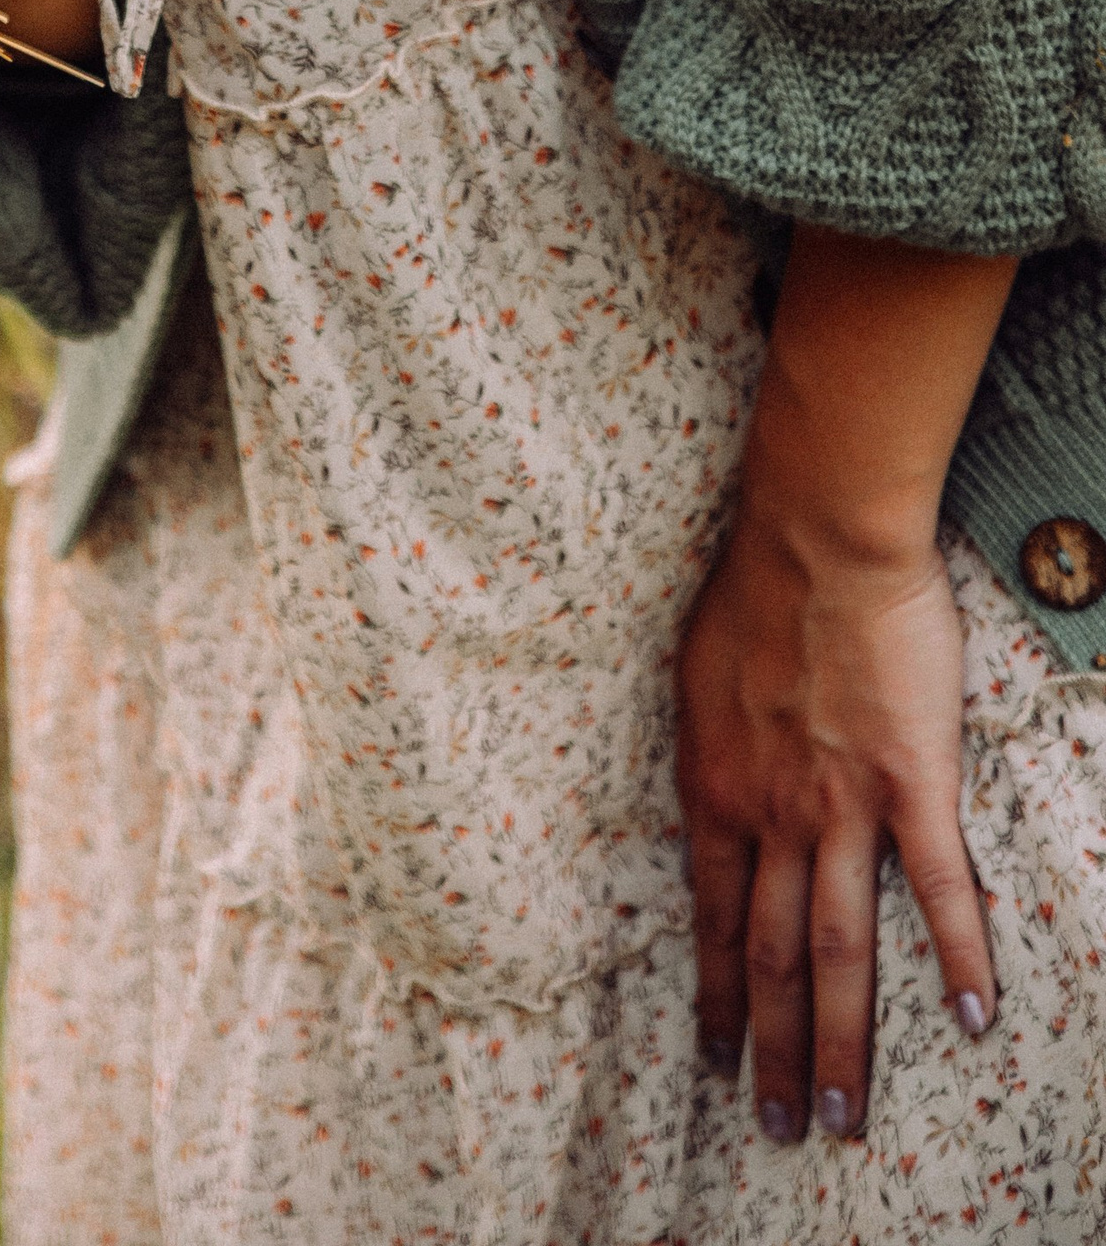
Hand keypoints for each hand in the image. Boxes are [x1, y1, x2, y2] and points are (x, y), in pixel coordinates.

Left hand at [676, 493, 994, 1146]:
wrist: (814, 540)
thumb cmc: (748, 594)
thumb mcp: (693, 684)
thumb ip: (709, 756)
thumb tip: (705, 797)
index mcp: (715, 792)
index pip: (710, 918)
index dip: (715, 996)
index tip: (717, 1059)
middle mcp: (772, 816)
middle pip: (769, 957)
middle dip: (775, 1050)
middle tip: (783, 1129)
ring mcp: (842, 806)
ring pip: (840, 947)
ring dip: (843, 1038)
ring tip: (848, 1117)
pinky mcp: (911, 783)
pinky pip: (938, 887)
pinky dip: (959, 957)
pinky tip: (976, 1020)